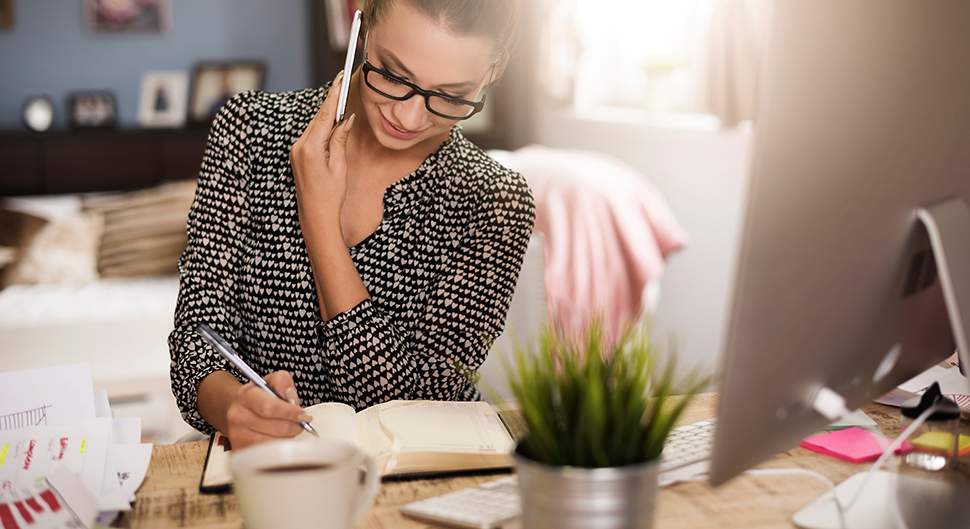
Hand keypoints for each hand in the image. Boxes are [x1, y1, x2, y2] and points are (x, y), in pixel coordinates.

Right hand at [224, 370, 311, 449]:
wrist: (240, 411)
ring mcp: (237, 436)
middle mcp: (237, 416)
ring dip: (287, 439)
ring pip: (273, 444)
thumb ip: (284, 383)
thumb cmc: (261, 398)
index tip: (304, 416)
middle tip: (300, 424)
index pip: (270, 407)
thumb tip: (291, 399)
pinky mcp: (240, 452)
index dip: (290, 413)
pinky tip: (279, 441)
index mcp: (246, 396)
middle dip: (294, 426)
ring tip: (287, 431)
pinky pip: (267, 456)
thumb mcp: (272, 382)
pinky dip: (279, 450)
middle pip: (276, 428)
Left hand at [290, 70, 356, 223]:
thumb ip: (340, 139)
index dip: (333, 95)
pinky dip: (322, 127)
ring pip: (315, 126)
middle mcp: (299, 146)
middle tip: (342, 82)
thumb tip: (345, 119)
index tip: (339, 79)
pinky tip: (332, 121)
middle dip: (332, 101)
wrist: (316, 216)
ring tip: (340, 99)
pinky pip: (311, 135)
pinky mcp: (297, 155)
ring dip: (328, 114)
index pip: (324, 114)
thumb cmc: (331, 195)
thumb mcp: (339, 165)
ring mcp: (296, 151)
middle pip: (319, 117)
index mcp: (310, 147)